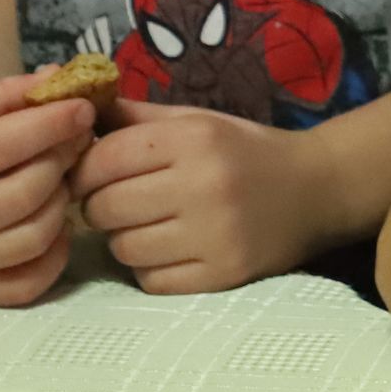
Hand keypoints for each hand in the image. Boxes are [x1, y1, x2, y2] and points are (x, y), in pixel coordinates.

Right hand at [0, 73, 90, 305]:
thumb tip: (62, 79)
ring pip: (37, 235)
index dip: (56, 123)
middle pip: (30, 189)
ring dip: (61, 201)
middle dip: (62, 158)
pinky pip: (29, 284)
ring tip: (55, 179)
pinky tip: (51, 224)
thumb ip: (4, 95)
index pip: (9, 144)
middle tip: (72, 141)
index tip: (83, 108)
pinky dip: (54, 254)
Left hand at [70, 101, 341, 294]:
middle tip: (116, 203)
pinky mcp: (223, 274)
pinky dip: (149, 268)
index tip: (90, 174)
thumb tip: (73, 111)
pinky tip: (168, 249)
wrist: (317, 189)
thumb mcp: (197, 120)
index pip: (105, 159)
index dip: (85, 169)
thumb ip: (135, 117)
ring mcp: (214, 234)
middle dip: (99, 207)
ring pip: (124, 249)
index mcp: (194, 138)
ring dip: (124, 239)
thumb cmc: (245, 150)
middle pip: (106, 208)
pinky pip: (152, 280)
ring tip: (145, 226)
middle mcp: (203, 184)